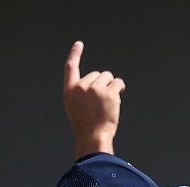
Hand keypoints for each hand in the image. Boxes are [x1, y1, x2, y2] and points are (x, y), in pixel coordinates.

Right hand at [62, 41, 122, 155]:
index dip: (74, 54)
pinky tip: (116, 99)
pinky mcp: (108, 92)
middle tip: (99, 105)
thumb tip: (103, 80)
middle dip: (102, 85)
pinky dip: (120, 88)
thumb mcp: (77, 108)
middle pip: (96, 74)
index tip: (79, 44)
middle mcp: (81, 87)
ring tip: (107, 104)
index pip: (70, 68)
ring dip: (111, 87)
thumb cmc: (86, 127)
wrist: (92, 138)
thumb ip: (84, 92)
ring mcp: (95, 89)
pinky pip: (118, 83)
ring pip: (108, 77)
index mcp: (69, 91)